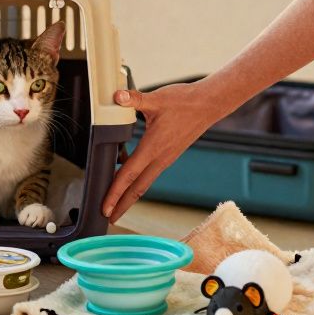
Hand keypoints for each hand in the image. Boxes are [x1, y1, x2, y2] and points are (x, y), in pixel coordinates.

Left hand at [102, 81, 223, 222]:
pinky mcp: (169, 156)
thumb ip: (135, 99)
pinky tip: (129, 180)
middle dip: (121, 205)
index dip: (114, 193)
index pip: (128, 175)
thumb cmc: (185, 102)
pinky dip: (137, 182)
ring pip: (144, 183)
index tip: (105, 208)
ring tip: (115, 205)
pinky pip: (150, 174)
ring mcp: (165, 159)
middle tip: (107, 218)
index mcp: (153, 148)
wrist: (209, 105)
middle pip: (137, 189)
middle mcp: (160, 158)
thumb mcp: (157, 99)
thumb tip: (117, 96)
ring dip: (129, 196)